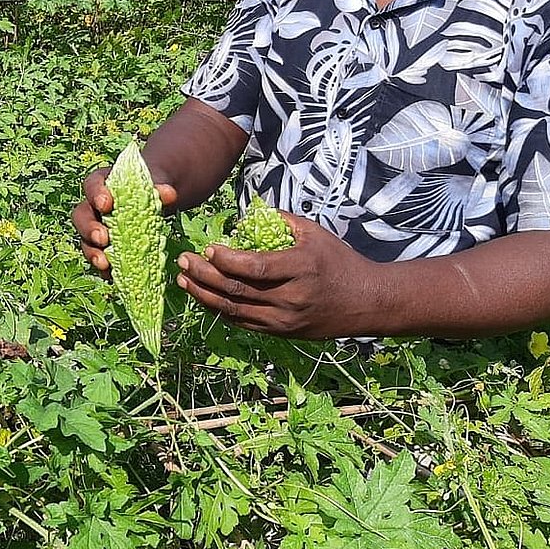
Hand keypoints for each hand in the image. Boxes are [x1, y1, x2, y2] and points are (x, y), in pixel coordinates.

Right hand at [72, 166, 177, 277]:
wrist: (150, 202)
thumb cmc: (147, 190)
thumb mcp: (154, 185)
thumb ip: (160, 189)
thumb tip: (170, 194)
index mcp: (100, 186)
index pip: (92, 186)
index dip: (96, 194)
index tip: (106, 204)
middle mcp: (91, 208)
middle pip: (81, 217)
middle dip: (89, 229)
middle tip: (102, 238)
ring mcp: (94, 230)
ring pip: (85, 241)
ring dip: (92, 253)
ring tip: (104, 264)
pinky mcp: (102, 249)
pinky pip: (98, 260)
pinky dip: (105, 270)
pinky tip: (113, 276)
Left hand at [175, 212, 381, 338]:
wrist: (367, 302)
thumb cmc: (339, 261)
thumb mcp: (314, 233)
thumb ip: (281, 221)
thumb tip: (246, 215)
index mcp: (301, 269)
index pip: (255, 268)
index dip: (226, 260)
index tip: (206, 248)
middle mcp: (291, 298)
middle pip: (237, 290)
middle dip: (203, 275)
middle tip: (182, 262)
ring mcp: (285, 320)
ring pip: (235, 310)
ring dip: (204, 295)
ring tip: (183, 280)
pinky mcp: (282, 333)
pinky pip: (243, 323)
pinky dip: (220, 310)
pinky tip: (204, 297)